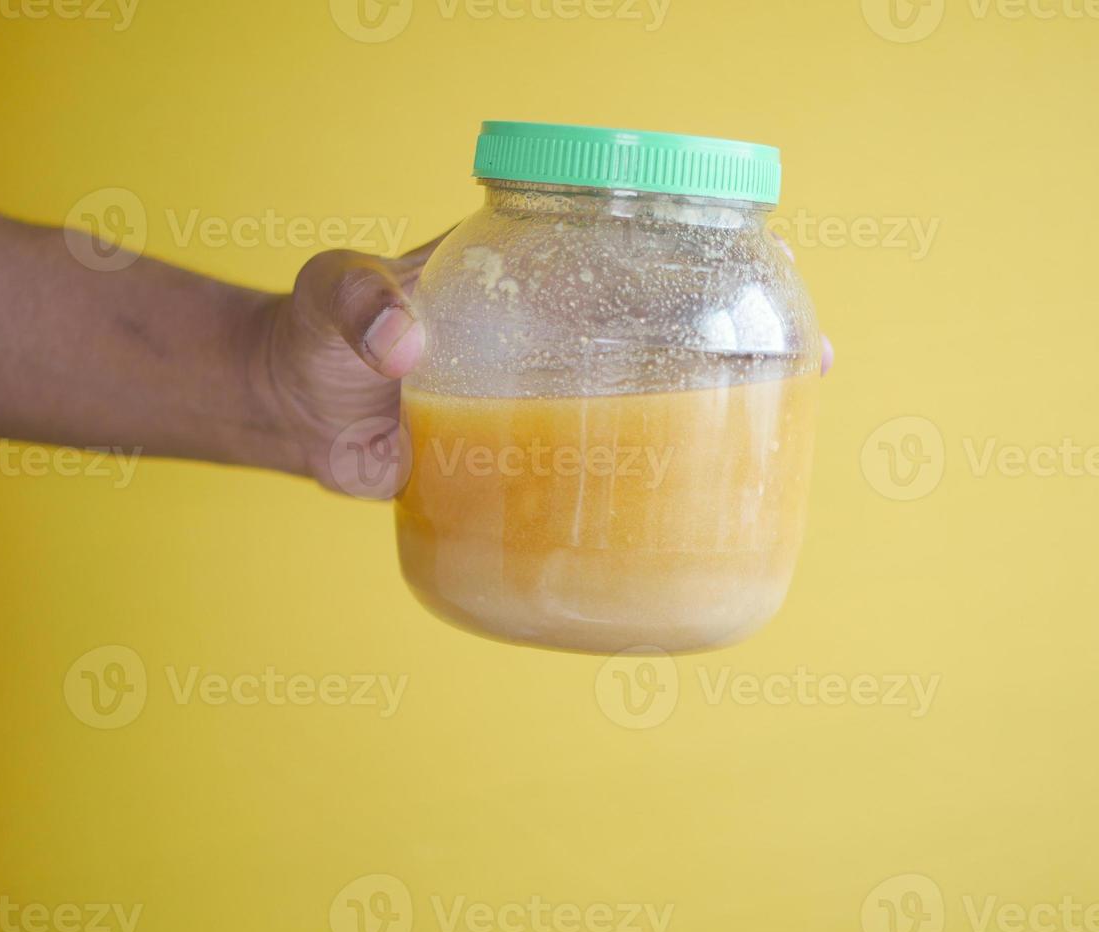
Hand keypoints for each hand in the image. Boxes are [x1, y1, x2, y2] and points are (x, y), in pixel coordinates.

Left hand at [258, 232, 833, 497]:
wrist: (291, 413)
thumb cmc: (315, 333)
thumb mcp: (332, 297)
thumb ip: (359, 304)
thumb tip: (403, 344)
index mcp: (525, 278)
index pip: (625, 250)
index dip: (699, 255)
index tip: (765, 263)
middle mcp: (552, 337)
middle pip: (664, 330)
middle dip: (738, 339)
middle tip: (807, 362)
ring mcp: (543, 403)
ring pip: (643, 406)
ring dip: (706, 420)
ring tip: (772, 444)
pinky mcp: (524, 464)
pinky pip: (594, 472)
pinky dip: (640, 487)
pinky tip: (682, 513)